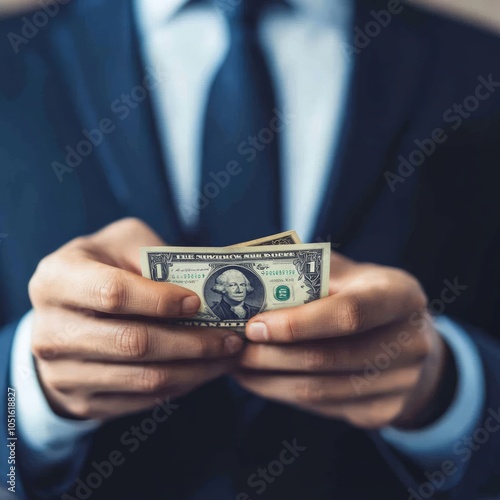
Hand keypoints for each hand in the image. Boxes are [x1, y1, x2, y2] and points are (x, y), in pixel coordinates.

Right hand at [29, 218, 242, 419]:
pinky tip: (204, 370)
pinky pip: (141, 400)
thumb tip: (200, 286)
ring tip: (228, 354)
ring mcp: (61, 372)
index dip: (159, 300)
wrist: (63, 315)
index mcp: (57, 279)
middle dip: (192, 342)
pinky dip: (181, 385)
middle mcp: (51, 329)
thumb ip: (153, 254)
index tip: (197, 302)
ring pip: (143, 378)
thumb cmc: (102, 268)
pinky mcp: (81, 401)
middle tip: (232, 337)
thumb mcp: (121, 242)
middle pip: (132, 342)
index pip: (113, 293)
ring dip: (196, 369)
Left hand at [234, 252, 450, 428]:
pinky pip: (323, 407)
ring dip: (269, 380)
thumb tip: (249, 273)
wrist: (412, 341)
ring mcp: (401, 384)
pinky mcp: (384, 412)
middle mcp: (408, 342)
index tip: (254, 327)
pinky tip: (263, 380)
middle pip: (327, 358)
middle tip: (232, 349)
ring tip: (237, 366)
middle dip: (269, 356)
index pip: (347, 314)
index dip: (297, 324)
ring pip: (319, 391)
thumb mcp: (349, 273)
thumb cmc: (367, 297)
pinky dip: (285, 394)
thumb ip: (308, 271)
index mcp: (399, 296)